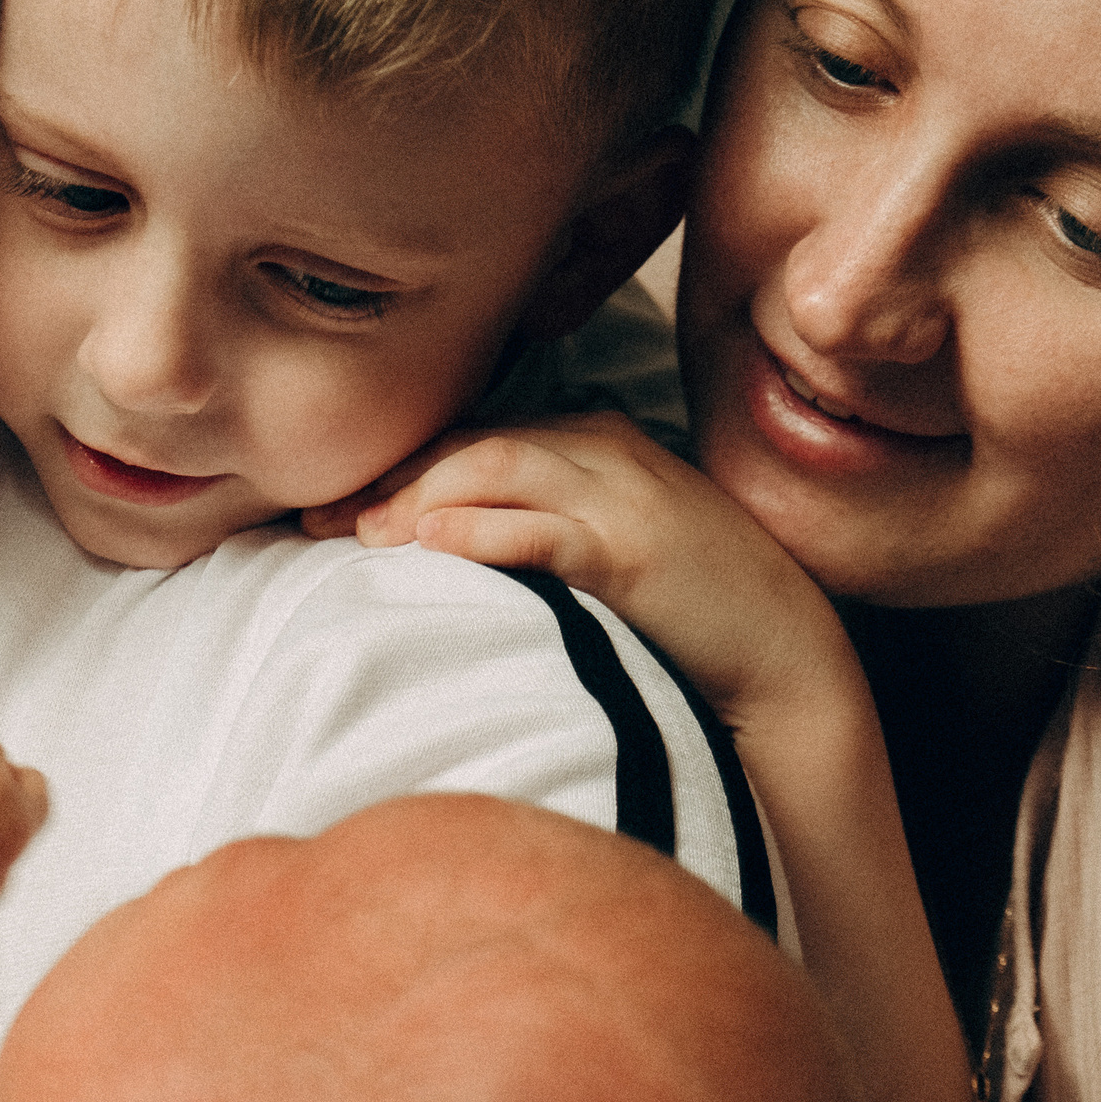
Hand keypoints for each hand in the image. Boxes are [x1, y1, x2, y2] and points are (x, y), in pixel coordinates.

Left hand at [313, 411, 848, 726]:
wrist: (786, 661)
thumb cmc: (685, 613)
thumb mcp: (604, 549)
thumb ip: (534, 527)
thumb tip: (430, 542)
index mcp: (593, 441)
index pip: (473, 439)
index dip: (395, 469)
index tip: (325, 508)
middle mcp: (605, 451)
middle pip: (473, 446)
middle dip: (389, 481)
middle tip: (315, 522)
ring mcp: (625, 495)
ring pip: (499, 468)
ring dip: (420, 499)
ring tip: (360, 537)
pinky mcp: (639, 549)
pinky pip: (548, 527)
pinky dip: (486, 529)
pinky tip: (434, 544)